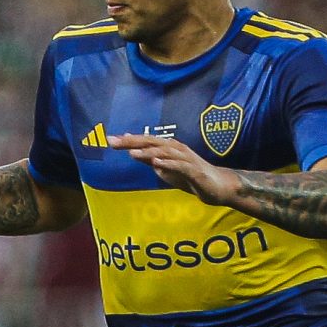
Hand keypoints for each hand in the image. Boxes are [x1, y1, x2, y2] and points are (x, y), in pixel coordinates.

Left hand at [108, 133, 242, 206]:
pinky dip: (169, 163)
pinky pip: (181, 166)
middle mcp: (177, 149)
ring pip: (165, 152)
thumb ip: (150, 160)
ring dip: (148, 152)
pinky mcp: (195, 170)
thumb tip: (132, 151)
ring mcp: (186, 159)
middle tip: (114, 141)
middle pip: (152, 142)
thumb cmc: (190, 176)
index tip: (109, 140)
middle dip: (133, 141)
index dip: (128, 140)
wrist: (217, 186)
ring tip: (132, 153)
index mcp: (168, 148)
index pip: (145, 142)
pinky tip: (157, 163)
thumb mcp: (165, 168)